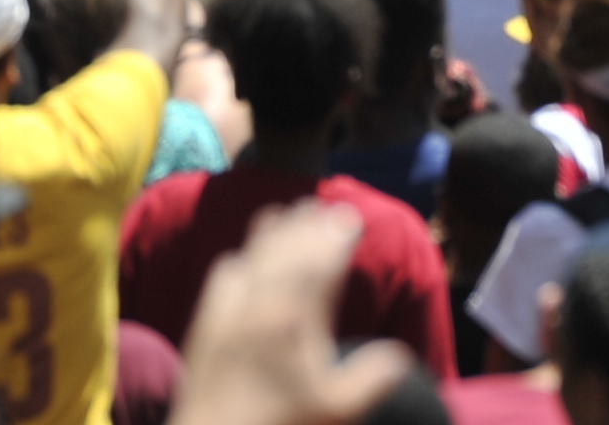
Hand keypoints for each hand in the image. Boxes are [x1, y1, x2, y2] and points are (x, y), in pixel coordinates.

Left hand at [171, 204, 418, 424]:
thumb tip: (402, 357)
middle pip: (287, 247)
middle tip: (321, 205)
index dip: (337, 236)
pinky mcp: (206, 323)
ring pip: (254, 254)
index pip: (321, 261)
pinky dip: (241, 257)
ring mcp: (229, 310)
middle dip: (307, 223)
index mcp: (296, 318)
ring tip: (287, 214)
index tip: (350, 218)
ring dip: (273, 231)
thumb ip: (373, 378)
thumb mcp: (338, 409)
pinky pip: (224, 275)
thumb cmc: (282, 424)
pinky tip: (243, 258)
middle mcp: (261, 303)